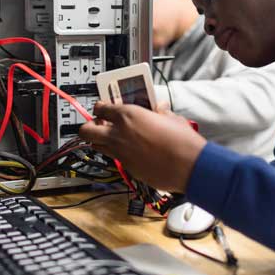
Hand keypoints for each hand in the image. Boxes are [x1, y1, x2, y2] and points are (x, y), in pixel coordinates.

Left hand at [79, 102, 206, 191]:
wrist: (189, 166)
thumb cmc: (182, 142)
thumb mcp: (170, 117)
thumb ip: (159, 112)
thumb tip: (158, 109)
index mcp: (128, 115)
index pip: (100, 107)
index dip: (101, 107)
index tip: (104, 107)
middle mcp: (119, 134)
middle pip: (86, 130)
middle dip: (89, 125)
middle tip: (99, 123)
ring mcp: (120, 153)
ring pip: (95, 146)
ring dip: (99, 141)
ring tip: (112, 137)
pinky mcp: (127, 167)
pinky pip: (113, 158)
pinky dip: (117, 153)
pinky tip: (130, 150)